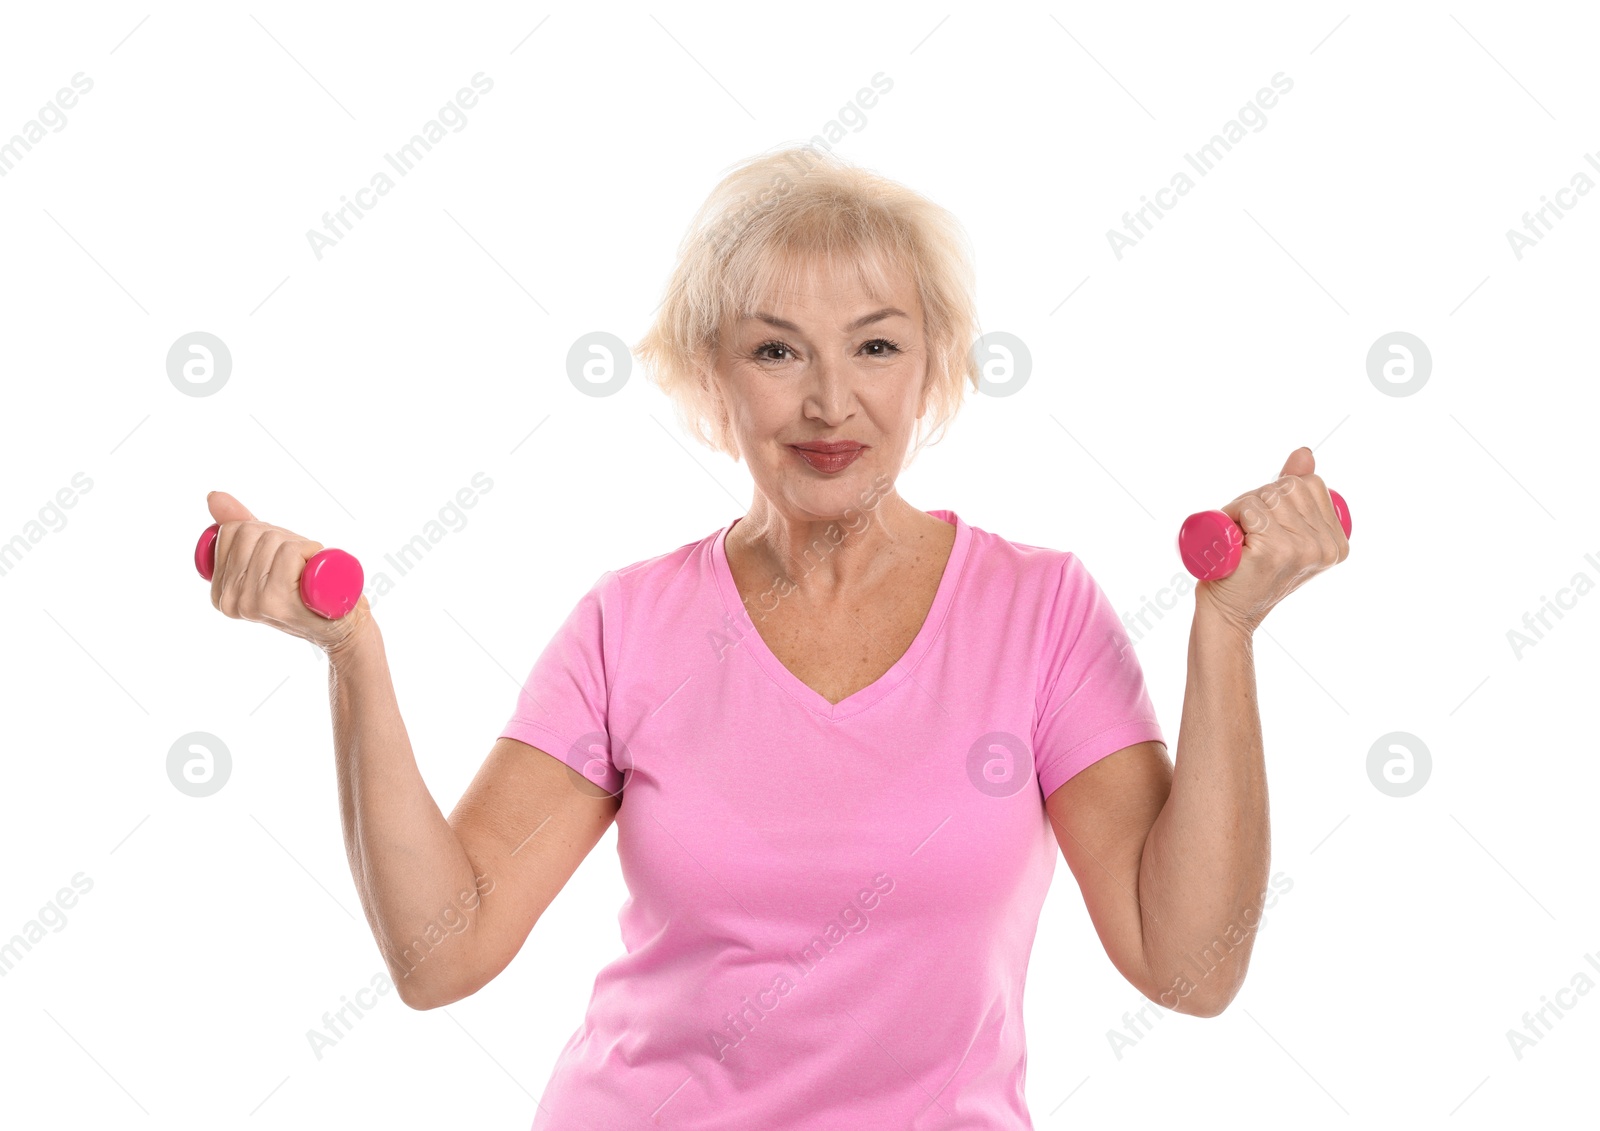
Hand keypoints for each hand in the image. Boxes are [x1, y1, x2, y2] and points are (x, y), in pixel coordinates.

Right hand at [204, 491, 370, 654]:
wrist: (343, 623)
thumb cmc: (307, 587)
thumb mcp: (270, 555)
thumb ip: (238, 527)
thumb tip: (213, 495)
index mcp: (220, 591)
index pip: (232, 530)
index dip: (265, 534)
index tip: (281, 560)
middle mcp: (228, 600)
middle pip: (251, 532)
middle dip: (283, 539)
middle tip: (298, 569)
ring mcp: (249, 602)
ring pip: (272, 539)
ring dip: (300, 546)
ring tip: (306, 574)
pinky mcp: (274, 601)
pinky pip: (289, 551)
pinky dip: (309, 551)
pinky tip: (313, 574)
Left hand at [1194, 447, 1348, 636]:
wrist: (1228, 614)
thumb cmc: (1250, 571)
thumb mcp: (1282, 530)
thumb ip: (1298, 492)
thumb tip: (1305, 453)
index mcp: (1338, 542)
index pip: (1309, 484)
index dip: (1277, 495)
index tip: (1264, 525)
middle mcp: (1327, 546)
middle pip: (1287, 487)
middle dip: (1256, 499)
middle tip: (1244, 531)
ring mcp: (1304, 549)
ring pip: (1267, 495)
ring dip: (1241, 508)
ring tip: (1238, 539)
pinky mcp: (1276, 550)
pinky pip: (1250, 508)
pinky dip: (1233, 515)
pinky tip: (1233, 541)